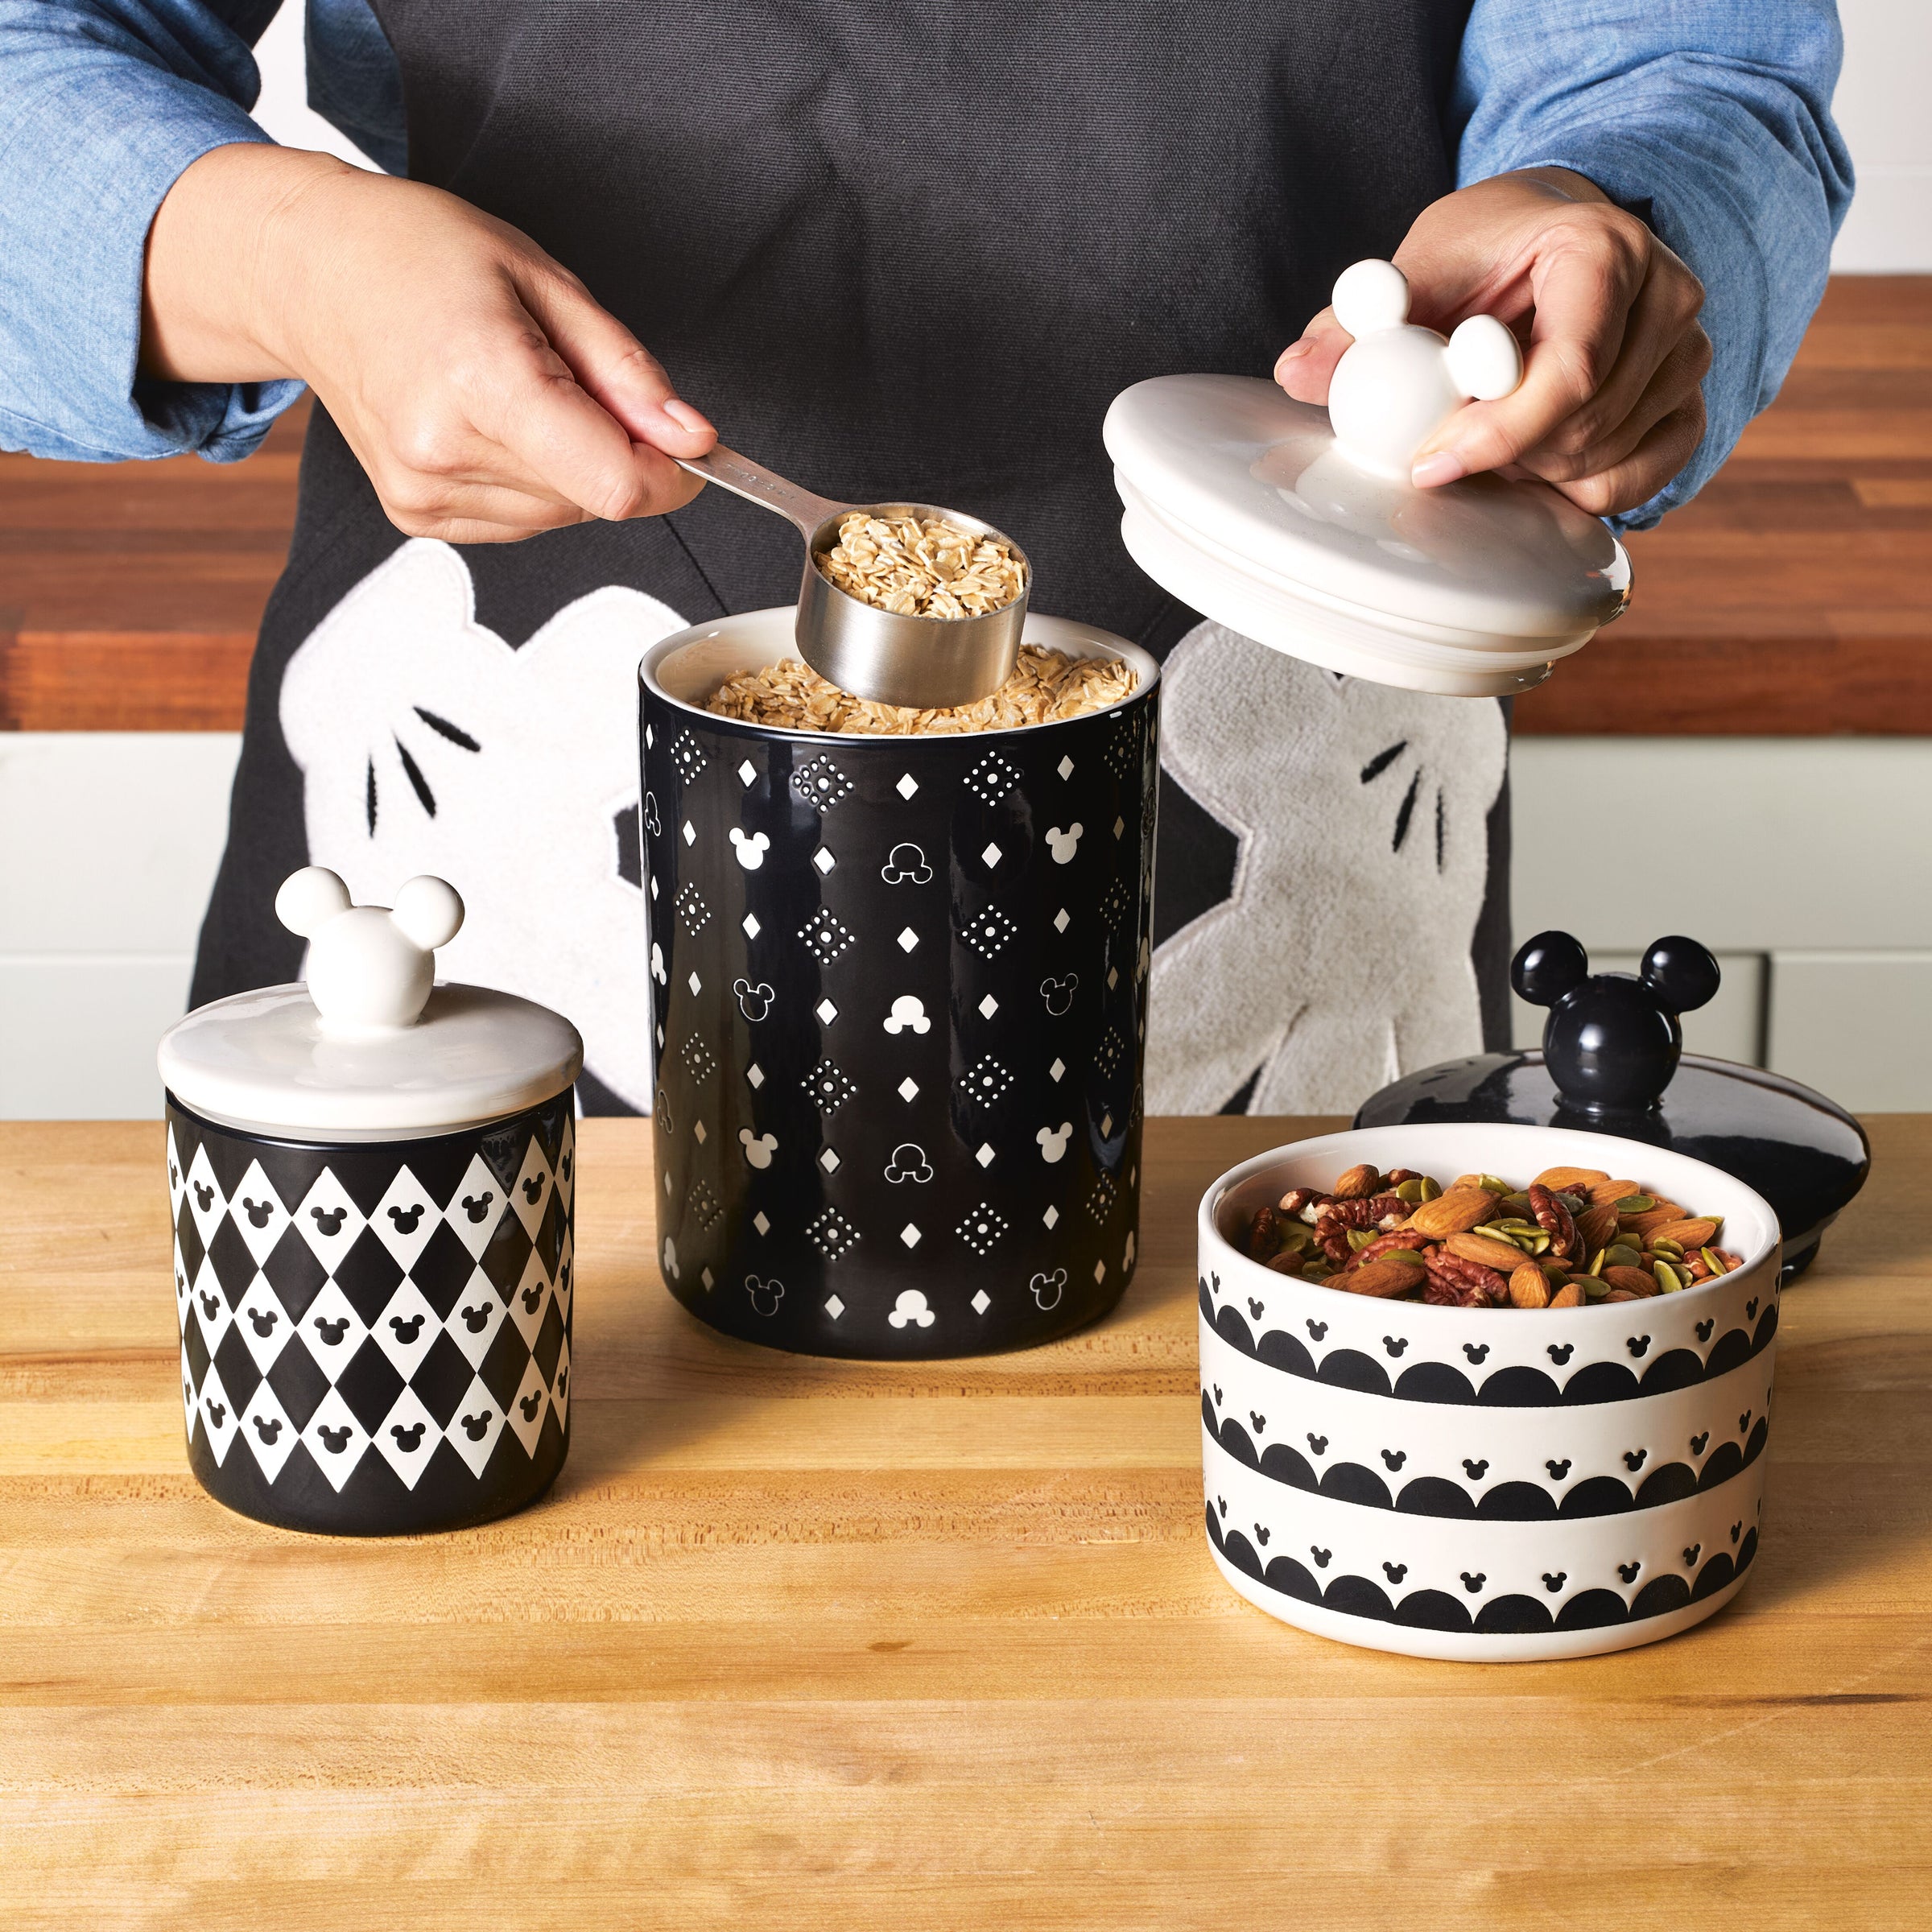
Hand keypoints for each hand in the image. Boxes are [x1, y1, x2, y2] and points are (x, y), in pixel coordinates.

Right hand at [142, 145, 714, 542]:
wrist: (309, 271)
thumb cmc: (418, 254)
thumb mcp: (544, 279)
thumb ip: (627, 371)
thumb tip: (693, 439)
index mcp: (482, 382)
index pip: (615, 486)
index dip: (670, 475)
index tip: (684, 445)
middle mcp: (444, 451)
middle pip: (593, 500)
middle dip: (615, 451)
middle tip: (572, 377)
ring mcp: (424, 492)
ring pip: (561, 516)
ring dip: (569, 466)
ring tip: (516, 388)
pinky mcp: (415, 515)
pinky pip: (519, 520)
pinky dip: (530, 480)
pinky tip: (488, 421)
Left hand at [1276, 169, 1709, 516]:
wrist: (1549, 242)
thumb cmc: (1485, 252)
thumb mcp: (1414, 271)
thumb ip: (1357, 326)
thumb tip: (1296, 372)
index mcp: (1604, 247)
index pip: (1568, 371)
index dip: (1492, 433)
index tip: (1428, 463)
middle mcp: (1666, 296)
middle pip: (1584, 425)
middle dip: (1504, 450)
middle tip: (1448, 437)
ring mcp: (1688, 352)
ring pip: (1605, 458)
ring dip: (1532, 467)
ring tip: (1490, 427)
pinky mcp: (1688, 401)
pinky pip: (1638, 480)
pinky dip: (1576, 490)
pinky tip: (1533, 459)